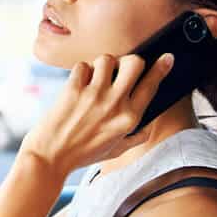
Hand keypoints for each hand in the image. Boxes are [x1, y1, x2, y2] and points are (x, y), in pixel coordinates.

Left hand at [19, 52, 174, 176]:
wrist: (50, 158)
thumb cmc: (82, 154)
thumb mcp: (116, 150)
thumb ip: (136, 138)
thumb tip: (149, 126)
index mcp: (129, 119)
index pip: (151, 86)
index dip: (161, 68)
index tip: (166, 58)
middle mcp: (114, 105)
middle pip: (134, 63)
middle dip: (129, 61)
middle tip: (120, 70)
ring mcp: (93, 96)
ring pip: (107, 59)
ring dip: (102, 65)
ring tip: (95, 78)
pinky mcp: (73, 90)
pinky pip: (82, 66)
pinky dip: (81, 71)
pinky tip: (78, 84)